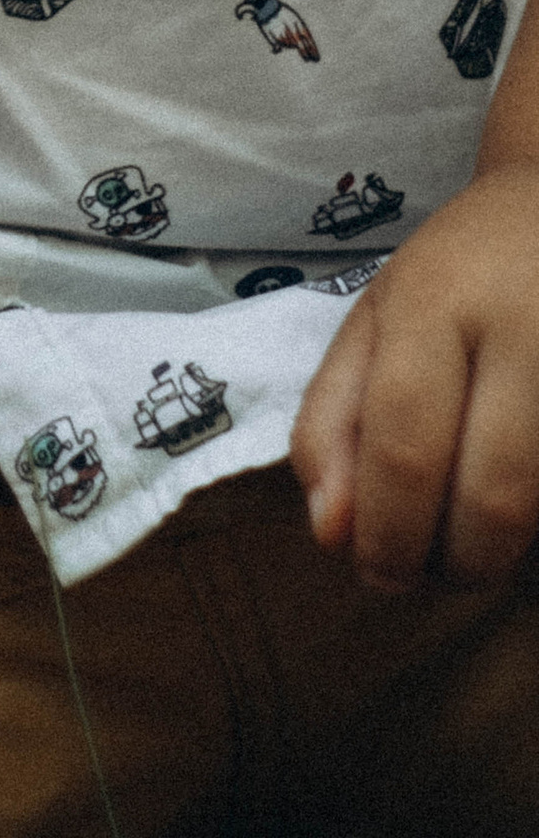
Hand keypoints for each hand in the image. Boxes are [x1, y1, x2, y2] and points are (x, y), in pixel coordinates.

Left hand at [292, 164, 538, 591]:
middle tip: (430, 572)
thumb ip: (332, 420)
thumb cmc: (459, 274)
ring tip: (472, 541)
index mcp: (435, 300)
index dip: (389, 535)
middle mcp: (524, 328)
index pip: (405, 445)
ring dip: (502, 558)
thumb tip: (328, 534)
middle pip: (492, 497)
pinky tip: (522, 510)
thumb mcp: (374, 319)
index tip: (377, 574)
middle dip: (453, 564)